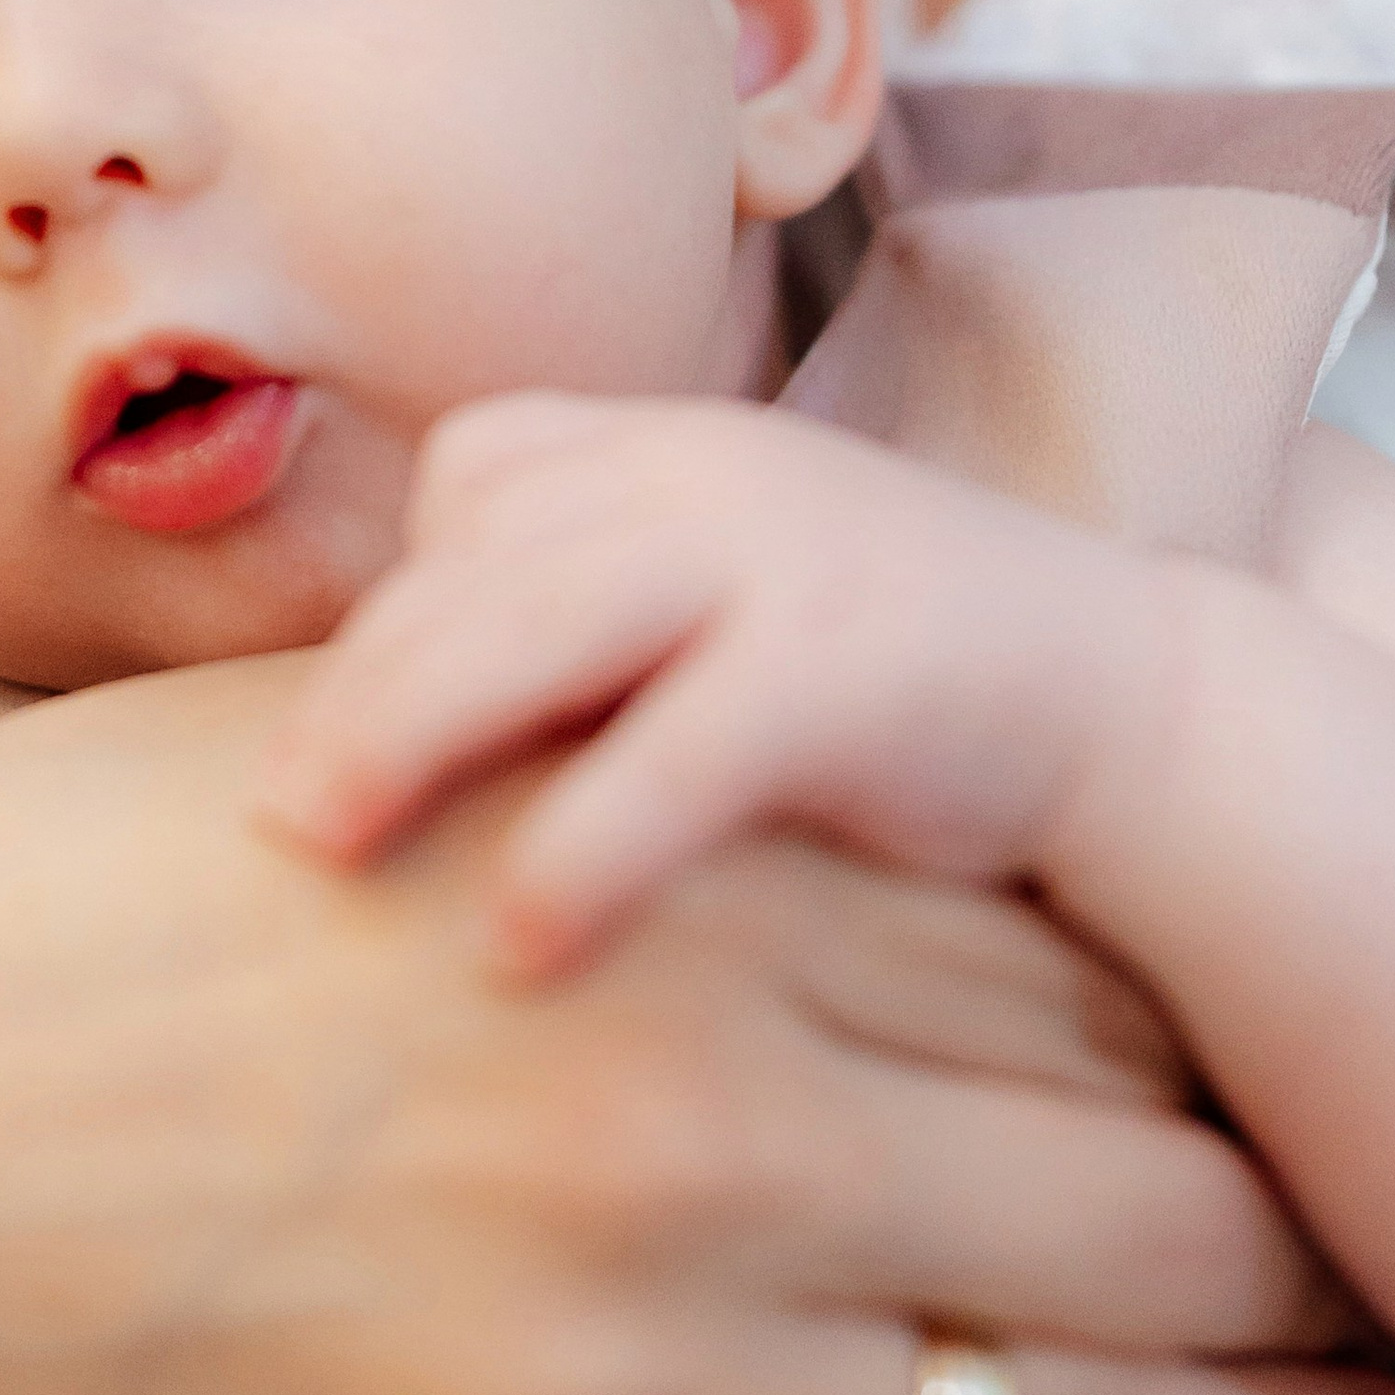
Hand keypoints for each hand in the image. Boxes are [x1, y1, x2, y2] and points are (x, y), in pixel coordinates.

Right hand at [0, 660, 1394, 1394]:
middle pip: (1140, 1221)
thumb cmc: (121, 895)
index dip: (1245, 1072)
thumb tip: (965, 889)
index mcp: (680, 903)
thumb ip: (698, 815)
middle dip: (1312, 1280)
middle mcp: (691, 1136)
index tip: (1319, 1117)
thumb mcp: (437, 767)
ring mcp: (611, 1376)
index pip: (1086, 1002)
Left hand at [259, 394, 1168, 976]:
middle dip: (353, 685)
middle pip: (470, 558)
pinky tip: (514, 944)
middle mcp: (706, 473)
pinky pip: (677, 752)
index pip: (473, 479)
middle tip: (261, 816)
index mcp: (668, 449)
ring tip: (316, 850)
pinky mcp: (848, 670)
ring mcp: (778, 555)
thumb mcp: (714, 616)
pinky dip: (585, 845)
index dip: (399, 601)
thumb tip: (355, 751)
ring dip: (409, 737)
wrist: (1134, 717)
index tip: (347, 731)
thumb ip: (574, 634)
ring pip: (537, 626)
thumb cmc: (880, 697)